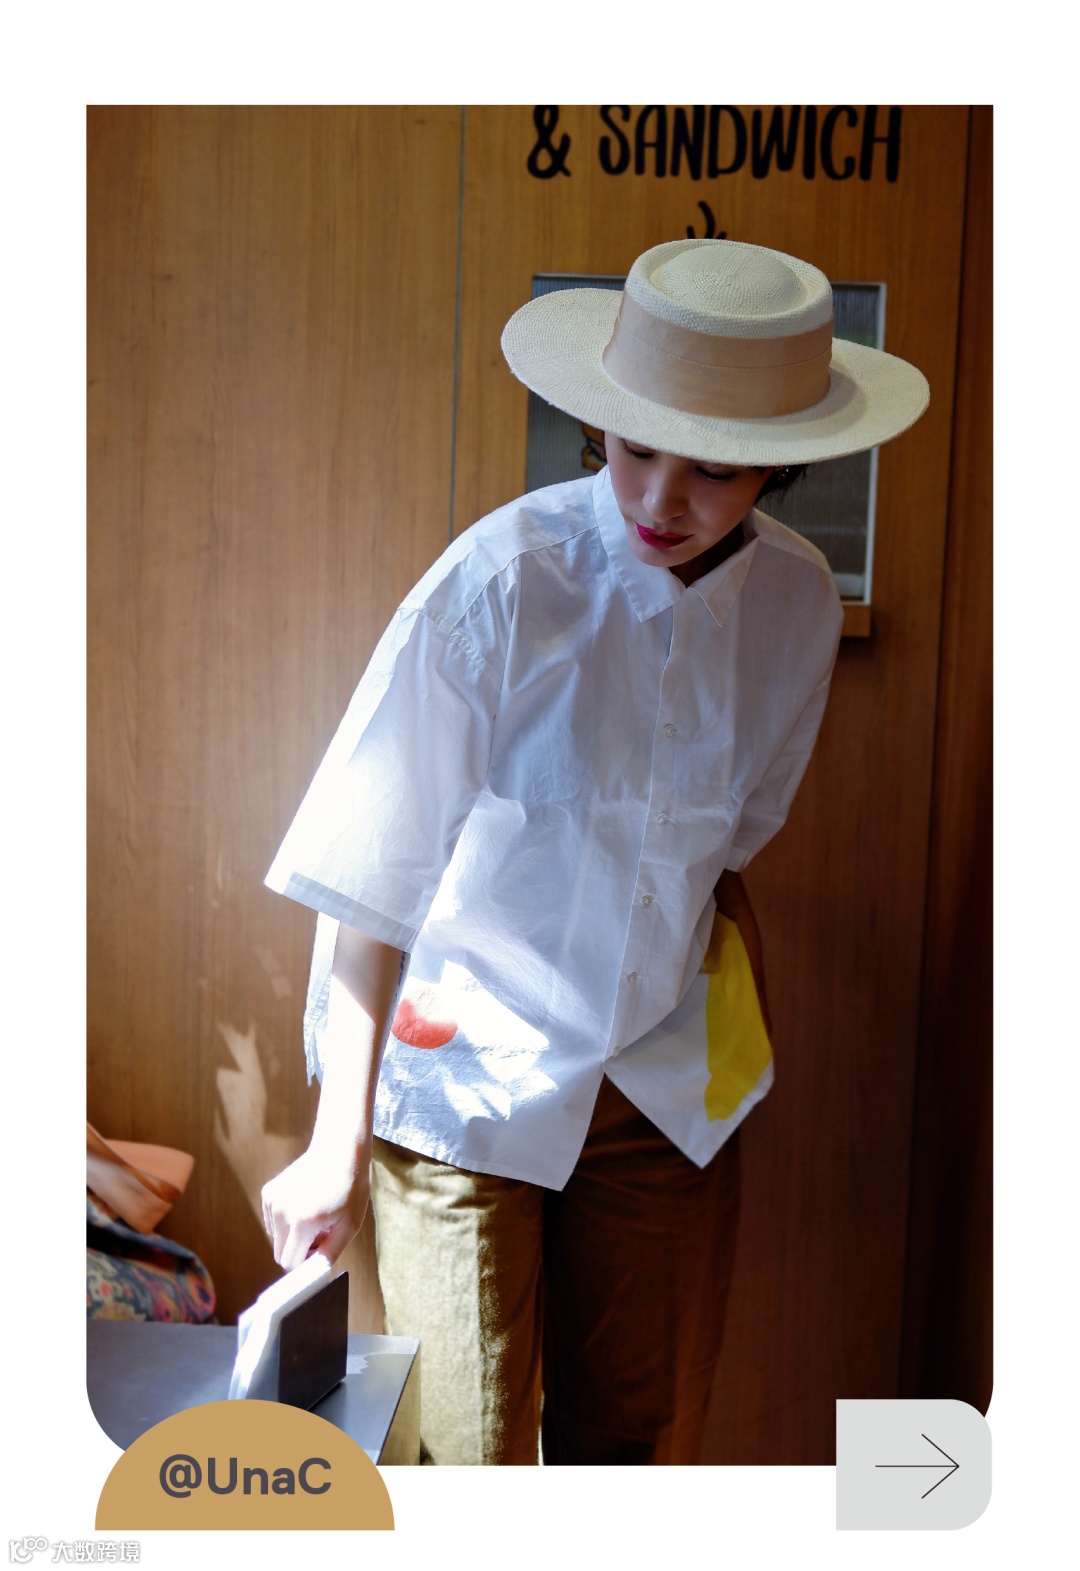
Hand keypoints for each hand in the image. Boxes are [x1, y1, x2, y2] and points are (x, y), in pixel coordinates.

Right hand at [260, 1144, 369, 1270]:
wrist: (339, 1151)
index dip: (305, 1265)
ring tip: (315, 1217)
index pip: (290, 1263)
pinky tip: (304, 1204)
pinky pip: (273, 1221)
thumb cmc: (350, 1188)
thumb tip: (314, 1274)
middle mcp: (282, 1211)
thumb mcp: (350, 1225)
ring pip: (276, 1238)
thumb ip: (330, 1253)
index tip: (318, 1257)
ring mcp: (272, 1200)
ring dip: (293, 1235)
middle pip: (280, 1253)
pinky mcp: (268, 1192)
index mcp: (302, 1222)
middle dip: (299, 1251)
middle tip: (321, 1235)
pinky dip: (286, 1220)